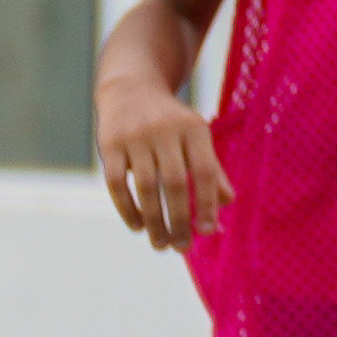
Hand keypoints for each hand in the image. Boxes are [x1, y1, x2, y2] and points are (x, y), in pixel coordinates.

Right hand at [95, 91, 226, 249]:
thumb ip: (212, 169)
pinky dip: (127, 208)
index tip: (208, 232)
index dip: (207, 204)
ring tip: (160, 244)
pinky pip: (117, 182)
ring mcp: (135, 136)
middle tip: (182, 247)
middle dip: (179, 220)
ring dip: (154, 220)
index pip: (205, 171)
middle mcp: (165, 129)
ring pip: (146, 186)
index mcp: (193, 128)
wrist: (130, 89)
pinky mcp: (110, 143)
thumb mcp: (196, 137)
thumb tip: (227, 203)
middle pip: (175, 183)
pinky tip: (137, 226)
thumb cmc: (171, 122)